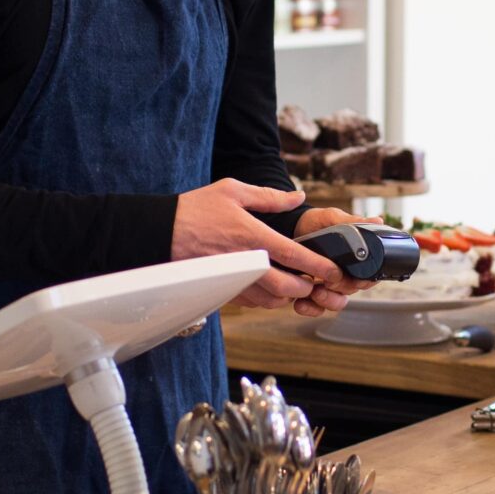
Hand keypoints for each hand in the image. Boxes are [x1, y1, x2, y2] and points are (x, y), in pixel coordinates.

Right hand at [171, 179, 343, 312]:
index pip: (295, 256)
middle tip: (316, 282)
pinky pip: (252, 302)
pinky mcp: (223, 289)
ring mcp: (233, 279)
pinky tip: (270, 288)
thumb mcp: (233, 190)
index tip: (333, 270)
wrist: (160, 233)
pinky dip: (267, 299)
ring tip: (296, 285)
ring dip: (288, 296)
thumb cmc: (195, 209)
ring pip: (271, 300)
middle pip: (287, 287)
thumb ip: (269, 197)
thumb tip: (297, 197)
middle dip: (307, 287)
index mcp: (253, 235)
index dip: (319, 266)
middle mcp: (245, 262)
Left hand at [287, 209, 378, 317]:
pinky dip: (310, 308)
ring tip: (316, 292)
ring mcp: (329, 286)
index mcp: (355, 260)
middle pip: (352, 291)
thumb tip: (378, 221)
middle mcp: (345, 275)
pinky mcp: (310, 293)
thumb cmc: (315, 222)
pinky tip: (300, 303)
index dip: (365, 281)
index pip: (368, 277)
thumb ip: (352, 222)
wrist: (289, 226)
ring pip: (336, 302)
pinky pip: (316, 308)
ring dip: (328, 301)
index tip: (356, 280)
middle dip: (341, 288)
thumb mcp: (333, 218)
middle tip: (329, 281)